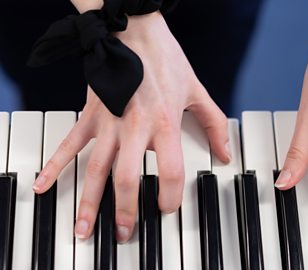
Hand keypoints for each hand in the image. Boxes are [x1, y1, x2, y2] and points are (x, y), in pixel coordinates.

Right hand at [32, 12, 230, 242]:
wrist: (134, 32)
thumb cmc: (166, 60)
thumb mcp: (197, 91)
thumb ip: (214, 124)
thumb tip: (225, 153)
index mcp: (165, 123)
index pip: (170, 172)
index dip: (171, 197)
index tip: (168, 208)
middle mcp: (136, 128)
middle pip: (128, 178)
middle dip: (125, 211)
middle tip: (125, 233)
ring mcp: (109, 124)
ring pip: (96, 169)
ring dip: (89, 202)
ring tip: (84, 228)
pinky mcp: (91, 115)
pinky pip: (70, 144)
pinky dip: (55, 166)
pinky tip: (43, 185)